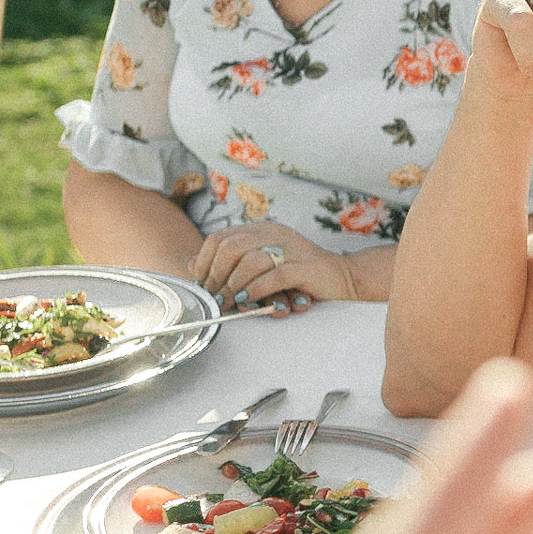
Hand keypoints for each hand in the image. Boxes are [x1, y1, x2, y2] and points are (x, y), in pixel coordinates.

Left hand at [191, 223, 336, 313]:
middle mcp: (274, 234)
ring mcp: (291, 248)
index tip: (202, 286)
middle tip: (214, 299)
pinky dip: (257, 290)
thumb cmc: (299, 276)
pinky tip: (249, 302)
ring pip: (251, 261)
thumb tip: (189, 265)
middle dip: (216, 276)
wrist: (343, 278)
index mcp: (261, 230)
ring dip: (234, 285)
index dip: (204, 264)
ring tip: (229, 303)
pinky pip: (275, 275)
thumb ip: (229, 264)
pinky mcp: (306, 266)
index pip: (220, 239)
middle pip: (231, 248)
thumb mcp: (261, 267)